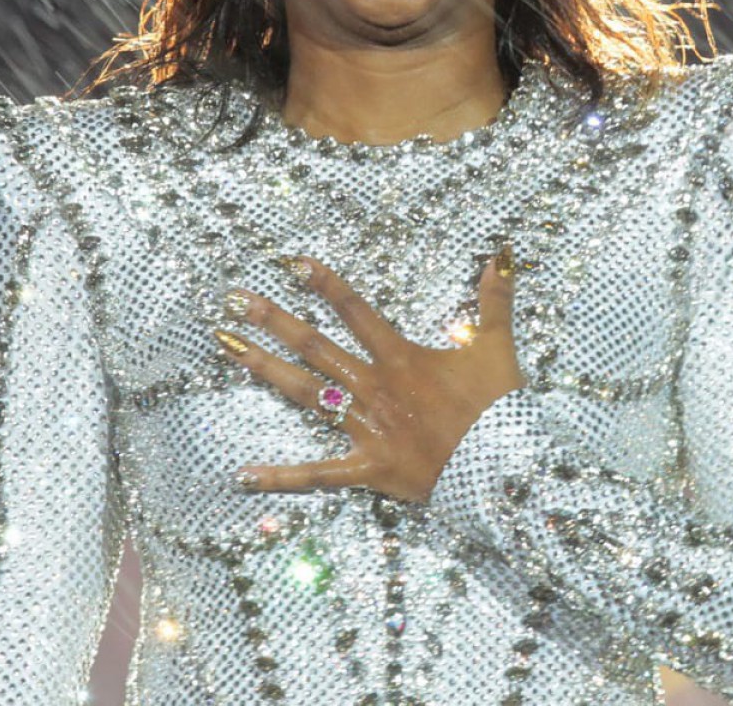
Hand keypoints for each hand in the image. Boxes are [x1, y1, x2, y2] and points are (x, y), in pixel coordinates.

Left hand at [213, 245, 526, 503]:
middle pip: (316, 347)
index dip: (326, 285)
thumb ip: (495, 300)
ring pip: (307, 395)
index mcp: (401, 358)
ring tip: (229, 350)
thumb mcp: (497, 347)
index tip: (293, 263)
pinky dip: (281, 477)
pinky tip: (242, 475)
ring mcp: (367, 428)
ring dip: (266, 370)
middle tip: (234, 301)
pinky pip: (318, 474)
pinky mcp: (368, 466)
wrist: (503, 467)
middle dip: (274, 321)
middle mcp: (375, 388)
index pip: (356, 312)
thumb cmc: (498, 407)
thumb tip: (500, 255)